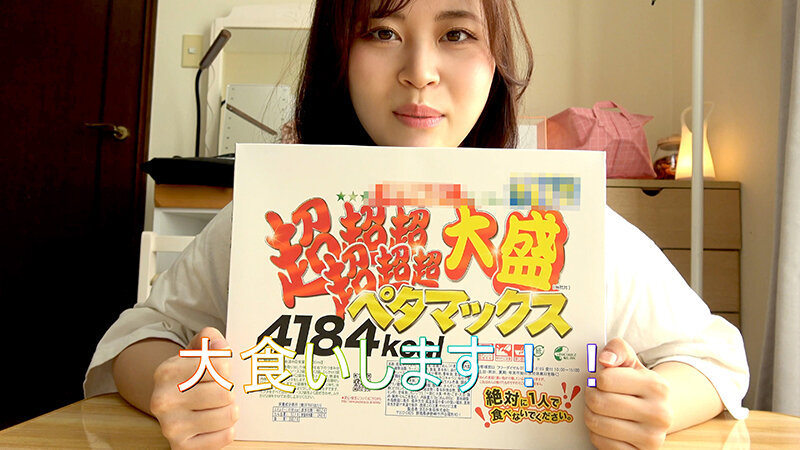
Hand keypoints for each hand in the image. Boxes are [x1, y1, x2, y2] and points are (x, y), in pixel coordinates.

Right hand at [150, 327, 238, 448]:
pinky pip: (225, 436)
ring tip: (219, 406)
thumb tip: (220, 345)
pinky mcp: (181, 447)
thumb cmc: (190, 375)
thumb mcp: (197, 350)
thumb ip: (210, 338)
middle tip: (221, 390)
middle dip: (229, 390)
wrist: (168, 404)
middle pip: (226, 392)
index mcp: (167, 371)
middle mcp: (163, 400)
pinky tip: (216, 423)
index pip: (221, 365)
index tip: (221, 369)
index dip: (227, 367)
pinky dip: (227, 429)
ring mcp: (171, 427)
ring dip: (230, 410)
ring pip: (228, 415)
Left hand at [584, 337, 672, 448]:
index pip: (604, 379)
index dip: (596, 378)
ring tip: (599, 410)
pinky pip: (601, 443)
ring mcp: (652, 438)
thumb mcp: (630, 361)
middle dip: (590, 397)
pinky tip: (606, 426)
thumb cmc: (636, 384)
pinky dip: (596, 434)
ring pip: (597, 424)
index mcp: (657, 386)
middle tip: (595, 395)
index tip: (600, 380)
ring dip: (591, 415)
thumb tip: (605, 359)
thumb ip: (617, 349)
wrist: (657, 413)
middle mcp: (659, 414)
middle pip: (598, 402)